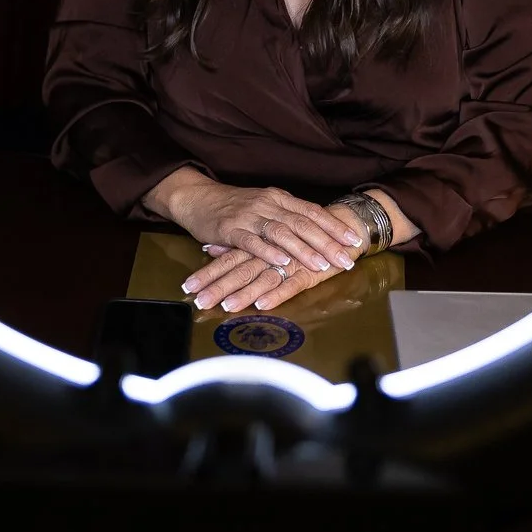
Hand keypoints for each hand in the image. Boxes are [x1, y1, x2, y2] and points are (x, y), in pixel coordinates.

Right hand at [142, 172, 362, 274]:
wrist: (197, 198)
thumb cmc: (234, 206)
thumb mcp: (265, 205)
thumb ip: (287, 217)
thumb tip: (318, 233)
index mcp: (279, 198)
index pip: (312, 211)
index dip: (334, 226)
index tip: (354, 240)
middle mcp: (267, 204)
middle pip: (303, 223)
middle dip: (327, 243)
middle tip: (347, 260)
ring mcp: (249, 215)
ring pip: (282, 232)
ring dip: (304, 250)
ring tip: (321, 265)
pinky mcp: (230, 228)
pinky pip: (252, 241)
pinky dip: (269, 251)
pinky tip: (283, 261)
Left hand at [182, 243, 336, 312]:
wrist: (343, 224)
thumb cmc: (300, 232)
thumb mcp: (266, 235)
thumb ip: (239, 243)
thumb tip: (211, 248)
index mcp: (260, 238)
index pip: (229, 258)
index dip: (209, 273)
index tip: (188, 288)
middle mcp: (272, 248)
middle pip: (241, 268)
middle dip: (219, 286)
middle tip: (200, 302)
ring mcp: (291, 259)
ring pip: (263, 276)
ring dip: (244, 293)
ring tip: (226, 307)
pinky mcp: (310, 270)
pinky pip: (291, 283)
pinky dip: (276, 293)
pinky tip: (262, 304)